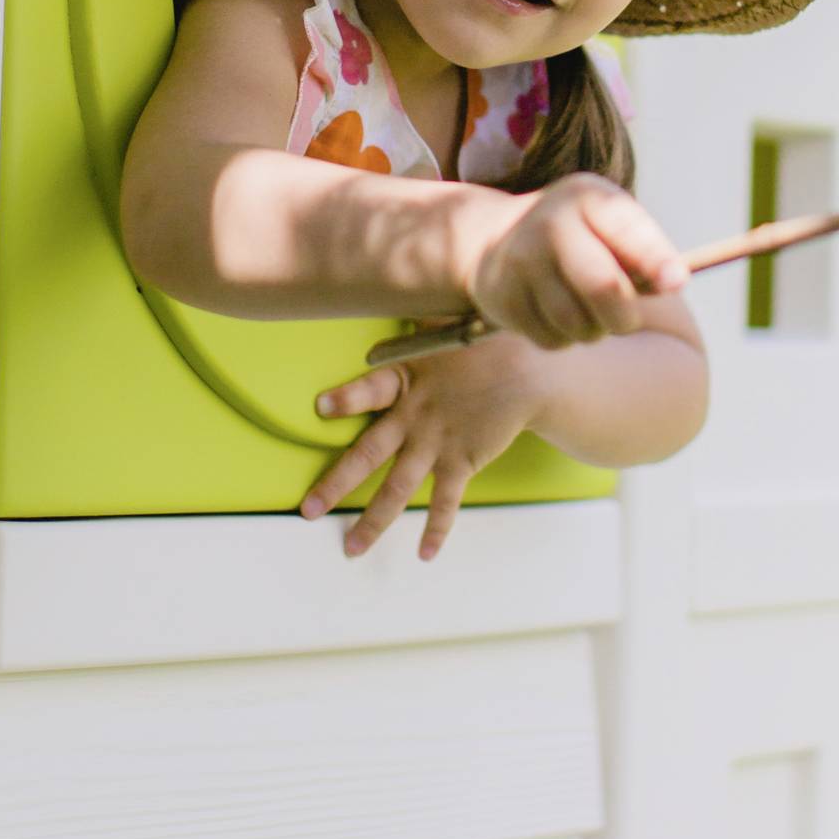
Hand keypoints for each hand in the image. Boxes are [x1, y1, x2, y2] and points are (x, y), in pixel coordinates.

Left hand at [303, 334, 542, 559]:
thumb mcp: (442, 323)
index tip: (320, 408)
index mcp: (406, 381)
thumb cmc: (481, 341)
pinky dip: (437, 528)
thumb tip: (385, 284)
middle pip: (368, 455)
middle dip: (336, 484)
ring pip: (399, 488)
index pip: (371, 390)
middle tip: (307, 511)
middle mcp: (416, 418)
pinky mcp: (462, 461)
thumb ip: (410, 323)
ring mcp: (438, 444)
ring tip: (350, 548)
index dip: (348, 399)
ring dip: (374, 520)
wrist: (531, 371)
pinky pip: (446, 501)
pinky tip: (423, 554)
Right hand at [461, 174, 686, 351]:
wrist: (493, 237)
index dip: (656, 258)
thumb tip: (675, 282)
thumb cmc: (577, 238)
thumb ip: (643, 253)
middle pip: (604, 287)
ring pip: (578, 323)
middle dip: (626, 316)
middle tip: (628, 320)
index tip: (679, 283)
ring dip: (593, 330)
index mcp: (586, 196)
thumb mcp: (608, 227)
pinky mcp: (502, 297)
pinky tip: (555, 316)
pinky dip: (564, 338)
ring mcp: (521, 259)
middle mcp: (550, 222)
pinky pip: (552, 339)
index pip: (627, 228)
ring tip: (586, 313)